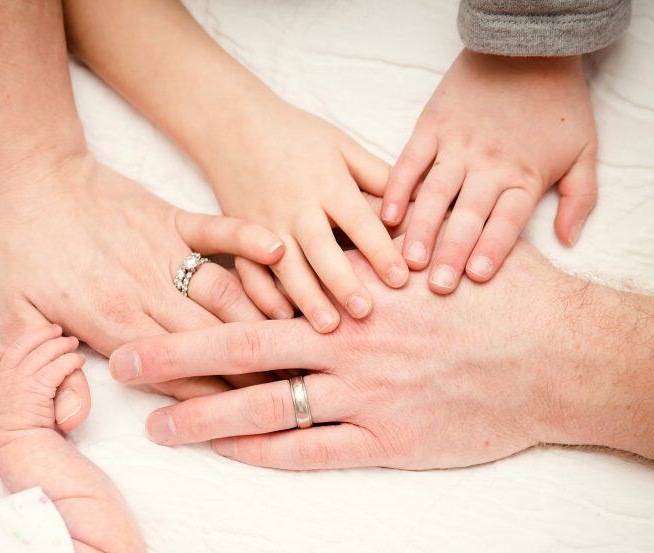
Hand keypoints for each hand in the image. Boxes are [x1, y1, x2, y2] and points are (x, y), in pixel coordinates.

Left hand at [0, 151, 284, 401]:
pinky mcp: (172, 218)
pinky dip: (250, 240)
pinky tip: (283, 253)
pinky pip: (219, 230)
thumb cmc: (15, 250)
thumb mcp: (12, 319)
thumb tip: (70, 419)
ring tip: (306, 343)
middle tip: (301, 392)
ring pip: (227, 294)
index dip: (216, 404)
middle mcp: (147, 293)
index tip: (252, 420)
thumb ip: (44, 372)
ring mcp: (163, 252)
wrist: (23, 177)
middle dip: (259, 373)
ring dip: (266, 320)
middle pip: (214, 342)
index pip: (175, 376)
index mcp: (111, 324)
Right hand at [0, 325, 85, 451]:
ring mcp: (19, 380)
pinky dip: (70, 360)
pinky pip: (57, 366)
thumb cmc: (16, 435)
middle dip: (40, 334)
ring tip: (72, 343)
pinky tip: (78, 361)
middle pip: (20, 345)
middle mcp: (3, 378)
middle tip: (56, 330)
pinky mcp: (37, 386)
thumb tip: (27, 387)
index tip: (14, 350)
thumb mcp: (3, 411)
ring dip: (60, 344)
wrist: (20, 446)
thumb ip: (10, 394)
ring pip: (42, 352)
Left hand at [108, 242, 574, 469]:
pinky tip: (229, 456)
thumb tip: (336, 226)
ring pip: (266, 407)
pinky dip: (267, 454)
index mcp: (355, 293)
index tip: (158, 293)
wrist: (560, 356)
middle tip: (122, 363)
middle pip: (243, 348)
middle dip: (177, 356)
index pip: (265, 291)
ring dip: (205, 417)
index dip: (205, 294)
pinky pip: (313, 452)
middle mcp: (348, 343)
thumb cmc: (501, 296)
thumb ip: (377, 247)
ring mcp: (365, 396)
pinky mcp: (387, 441)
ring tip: (157, 427)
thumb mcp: (435, 253)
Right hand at [198, 100, 407, 332]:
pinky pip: (249, 271)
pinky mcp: (239, 235)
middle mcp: (296, 206)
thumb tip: (420, 202)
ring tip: (328, 326)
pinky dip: (263, 295)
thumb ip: (378, 176)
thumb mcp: (342, 145)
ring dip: (307, 298)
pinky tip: (282, 317)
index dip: (381, 250)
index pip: (359, 221)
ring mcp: (264, 223)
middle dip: (344, 283)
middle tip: (367, 313)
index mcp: (327, 183)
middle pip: (323, 250)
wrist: (232, 124)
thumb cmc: (296, 134)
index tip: (402, 279)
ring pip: (287, 268)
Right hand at [381, 49, 597, 293]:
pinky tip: (385, 217)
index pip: (506, 220)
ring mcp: (456, 146)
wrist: (527, 47)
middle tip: (436, 286)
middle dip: (451, 253)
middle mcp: (488, 164)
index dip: (492, 249)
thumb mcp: (586, 150)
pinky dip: (396, 190)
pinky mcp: (432, 128)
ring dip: (420, 230)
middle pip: (467, 216)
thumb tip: (569, 241)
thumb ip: (581, 198)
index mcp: (524, 174)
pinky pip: (410, 163)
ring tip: (407, 261)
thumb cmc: (558, 103)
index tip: (477, 277)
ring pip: (434, 195)